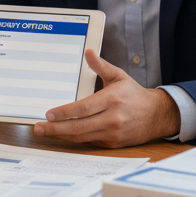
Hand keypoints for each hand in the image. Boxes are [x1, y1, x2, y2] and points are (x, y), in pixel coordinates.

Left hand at [31, 50, 180, 147]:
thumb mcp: (119, 76)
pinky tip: (60, 135)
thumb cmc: (134, 95)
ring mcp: (112, 133)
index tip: (49, 113)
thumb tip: (88, 52)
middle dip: (55, 128)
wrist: (157, 116)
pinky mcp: (112, 144)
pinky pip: (88, 142)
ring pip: (81, 137)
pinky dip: (73, 139)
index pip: (84, 108)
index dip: (65, 112)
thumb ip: (101, 66)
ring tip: (44, 131)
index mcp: (112, 100)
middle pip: (79, 127)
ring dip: (60, 135)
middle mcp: (112, 119)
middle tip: (38, 128)